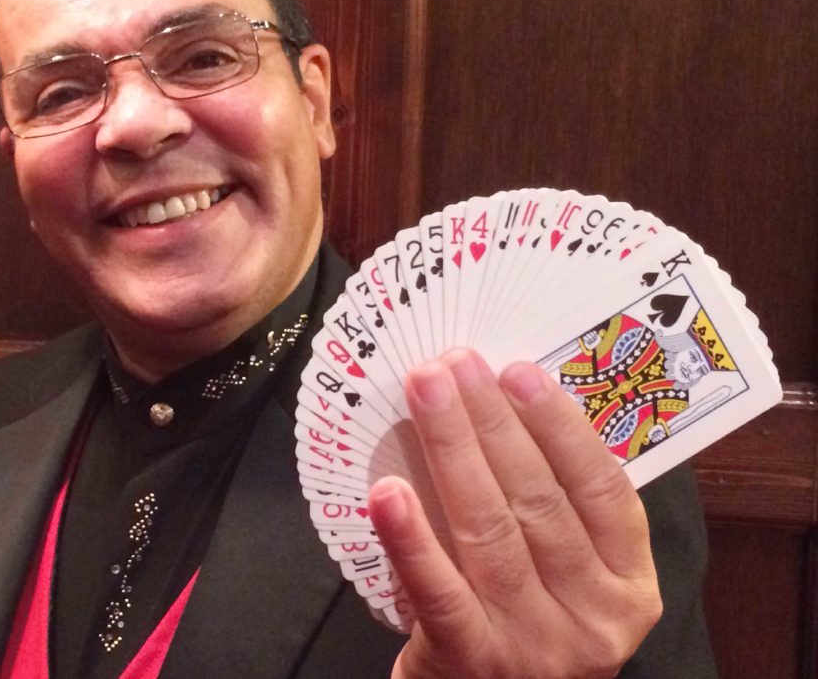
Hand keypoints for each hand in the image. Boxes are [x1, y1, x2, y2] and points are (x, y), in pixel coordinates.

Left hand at [367, 349, 661, 678]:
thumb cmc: (524, 624)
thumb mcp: (566, 576)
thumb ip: (555, 512)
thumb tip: (502, 405)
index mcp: (628, 585)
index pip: (602, 489)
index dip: (560, 425)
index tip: (518, 372)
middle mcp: (592, 617)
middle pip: (539, 500)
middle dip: (492, 422)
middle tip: (455, 364)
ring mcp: (534, 645)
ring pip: (490, 531)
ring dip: (453, 451)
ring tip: (426, 393)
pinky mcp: (472, 662)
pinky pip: (438, 591)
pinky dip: (410, 537)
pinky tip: (386, 491)